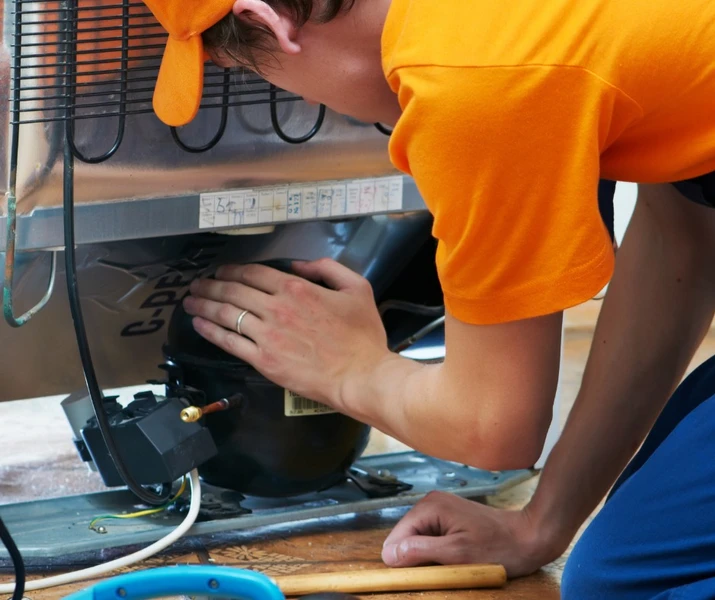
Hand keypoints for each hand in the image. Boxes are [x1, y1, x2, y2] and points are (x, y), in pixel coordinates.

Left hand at [182, 259, 391, 408]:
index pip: (254, 273)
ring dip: (203, 305)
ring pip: (226, 314)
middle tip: (197, 284)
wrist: (360, 376)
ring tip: (190, 301)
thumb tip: (299, 265)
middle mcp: (276, 308)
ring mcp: (267, 335)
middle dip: (211, 285)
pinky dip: (210, 331)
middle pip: (233, 291)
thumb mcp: (356, 288)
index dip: (233, 270)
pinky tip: (199, 325)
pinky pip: (229, 342)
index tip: (222, 271)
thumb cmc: (362, 336)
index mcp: (297, 289)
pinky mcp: (263, 360)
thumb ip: (328, 269)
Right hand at [381, 491, 560, 577]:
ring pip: (418, 539)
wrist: (528, 536)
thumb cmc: (498, 547)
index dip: (403, 560)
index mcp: (429, 507)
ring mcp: (439, 508)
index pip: (397, 537)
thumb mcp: (457, 555)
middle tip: (443, 570)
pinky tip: (456, 556)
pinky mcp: (448, 517)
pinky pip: (431, 537)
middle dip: (417, 558)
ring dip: (429, 557)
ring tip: (452, 563)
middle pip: (406, 537)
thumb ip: (420, 552)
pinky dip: (438, 551)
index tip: (422, 575)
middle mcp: (430, 503)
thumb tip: (389, 554)